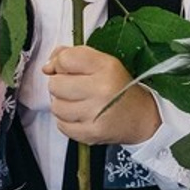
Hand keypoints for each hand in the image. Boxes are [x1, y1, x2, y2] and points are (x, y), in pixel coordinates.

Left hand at [44, 45, 160, 145]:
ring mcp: (95, 114)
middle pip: (55, 84)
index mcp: (106, 67)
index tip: (68, 69)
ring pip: (56, 106)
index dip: (61, 63)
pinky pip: (61, 125)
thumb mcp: (103, 63)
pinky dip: (67, 121)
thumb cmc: (120, 88)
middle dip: (61, 85)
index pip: (66, 59)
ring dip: (63, 104)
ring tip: (80, 103)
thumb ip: (73, 56)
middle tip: (76, 88)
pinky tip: (81, 116)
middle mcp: (102, 90)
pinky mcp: (90, 133)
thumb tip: (48, 65)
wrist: (141, 117)